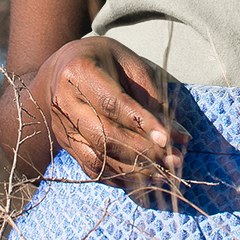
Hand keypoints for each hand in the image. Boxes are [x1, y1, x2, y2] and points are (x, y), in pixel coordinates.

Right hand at [27, 37, 188, 193]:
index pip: (112, 104)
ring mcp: (62, 128)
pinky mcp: (66, 146)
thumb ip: (151, 97)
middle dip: (142, 152)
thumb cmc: (104, 61)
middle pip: (103, 136)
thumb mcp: (131, 65)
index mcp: (79, 73)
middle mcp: (64, 103)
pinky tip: (144, 177)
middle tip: (174, 159)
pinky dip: (120, 178)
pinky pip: (92, 169)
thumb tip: (177, 134)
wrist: (62, 70)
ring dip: (134, 171)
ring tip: (164, 172)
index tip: (168, 138)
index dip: (142, 124)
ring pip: (98, 159)